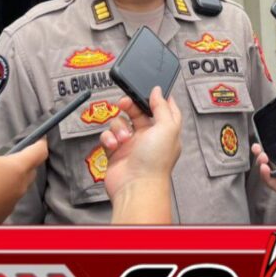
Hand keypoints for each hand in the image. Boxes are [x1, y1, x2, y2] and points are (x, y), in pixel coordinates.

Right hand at [0, 136, 48, 224]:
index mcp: (17, 169)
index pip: (40, 152)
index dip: (40, 142)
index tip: (39, 137)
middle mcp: (19, 188)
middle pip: (29, 170)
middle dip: (20, 160)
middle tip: (2, 156)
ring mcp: (11, 204)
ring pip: (16, 186)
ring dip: (6, 178)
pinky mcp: (1, 216)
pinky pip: (5, 199)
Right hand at [100, 88, 182, 204]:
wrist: (136, 186)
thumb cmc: (155, 161)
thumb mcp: (167, 127)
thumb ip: (162, 106)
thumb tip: (157, 91)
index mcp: (164, 130)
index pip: (162, 108)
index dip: (155, 98)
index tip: (146, 90)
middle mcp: (148, 136)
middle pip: (137, 111)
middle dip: (129, 105)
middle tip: (124, 103)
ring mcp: (131, 144)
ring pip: (119, 122)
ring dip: (118, 127)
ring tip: (123, 138)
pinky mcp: (115, 151)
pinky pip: (108, 136)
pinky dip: (108, 138)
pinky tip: (114, 145)